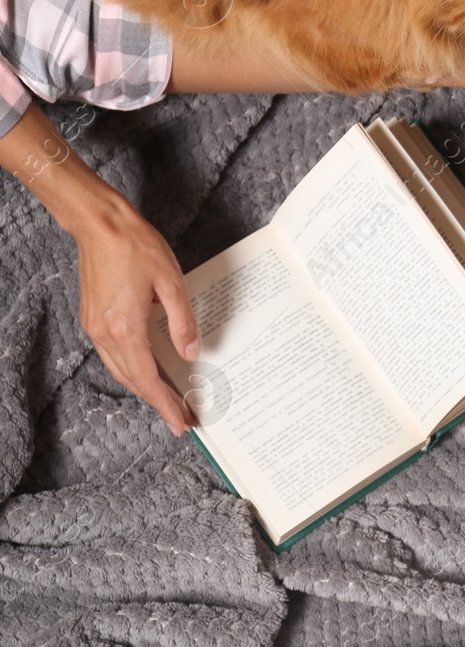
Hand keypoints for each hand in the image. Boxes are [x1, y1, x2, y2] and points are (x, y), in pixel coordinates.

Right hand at [0, 103, 198, 434]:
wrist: (100, 225)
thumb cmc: (137, 248)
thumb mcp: (172, 283)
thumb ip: (182, 322)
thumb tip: (191, 353)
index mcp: (125, 327)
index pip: (148, 378)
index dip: (166, 403)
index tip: (182, 421)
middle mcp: (105, 333)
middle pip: (132, 380)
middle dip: (157, 402)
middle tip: (181, 420)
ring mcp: (95, 326)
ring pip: (120, 369)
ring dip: (143, 388)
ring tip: (168, 401)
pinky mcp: (93, 317)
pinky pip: (113, 355)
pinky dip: (131, 369)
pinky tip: (147, 371)